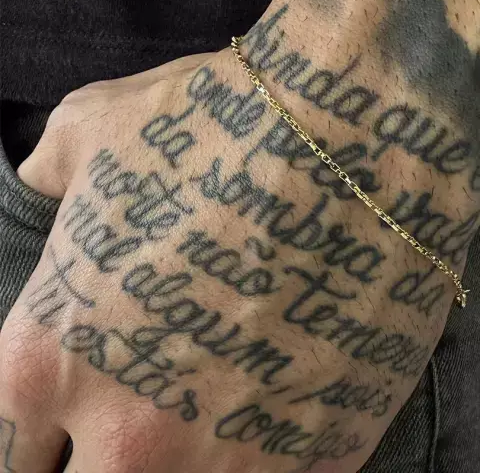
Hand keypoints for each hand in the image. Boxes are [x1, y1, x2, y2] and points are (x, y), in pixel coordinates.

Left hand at [0, 45, 458, 472]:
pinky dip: (275, 449)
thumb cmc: (220, 123)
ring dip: (194, 456)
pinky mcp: (325, 451)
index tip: (73, 406)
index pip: (8, 443)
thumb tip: (54, 189)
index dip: (40, 425)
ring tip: (223, 397)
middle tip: (149, 404)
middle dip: (105, 452)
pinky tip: (289, 395)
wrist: (361, 137)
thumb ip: (51, 176)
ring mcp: (235, 455)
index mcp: (52, 355)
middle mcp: (133, 430)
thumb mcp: (97, 125)